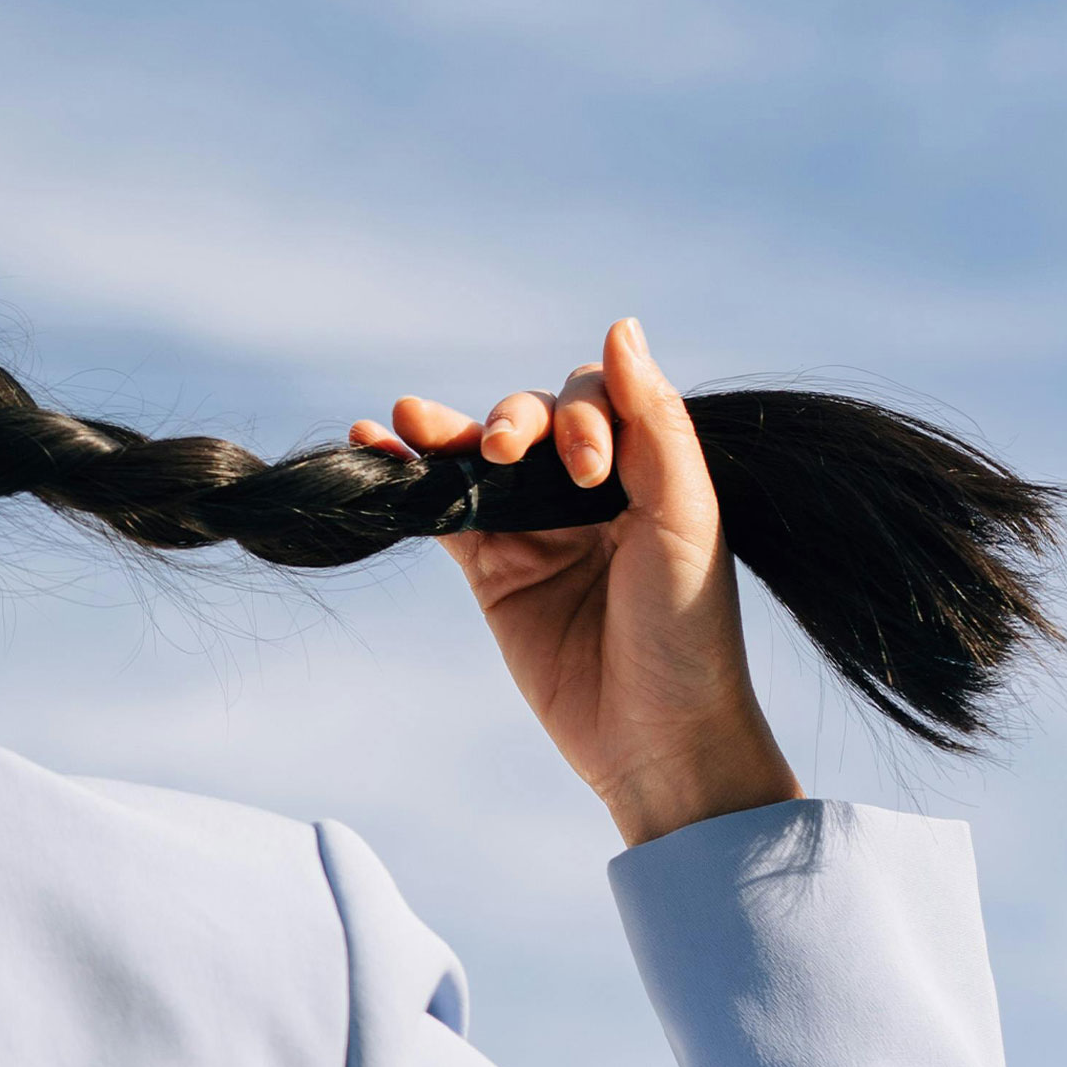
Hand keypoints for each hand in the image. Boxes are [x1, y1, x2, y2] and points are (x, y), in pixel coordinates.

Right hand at [351, 318, 800, 846]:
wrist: (656, 739)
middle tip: (503, 454)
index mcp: (647, 471)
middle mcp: (591, 492)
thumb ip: (653, 425)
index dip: (581, 415)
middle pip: (532, 418)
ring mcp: (537, 530)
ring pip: (481, 459)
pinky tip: (378, 447)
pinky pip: (444, 512)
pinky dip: (411, 480)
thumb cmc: (689, 632)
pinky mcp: (492, 572)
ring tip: (404, 421)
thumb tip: (621, 326)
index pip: (596, 399)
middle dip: (511, 422)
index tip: (590, 473)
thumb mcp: (686, 519)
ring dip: (444, 434)